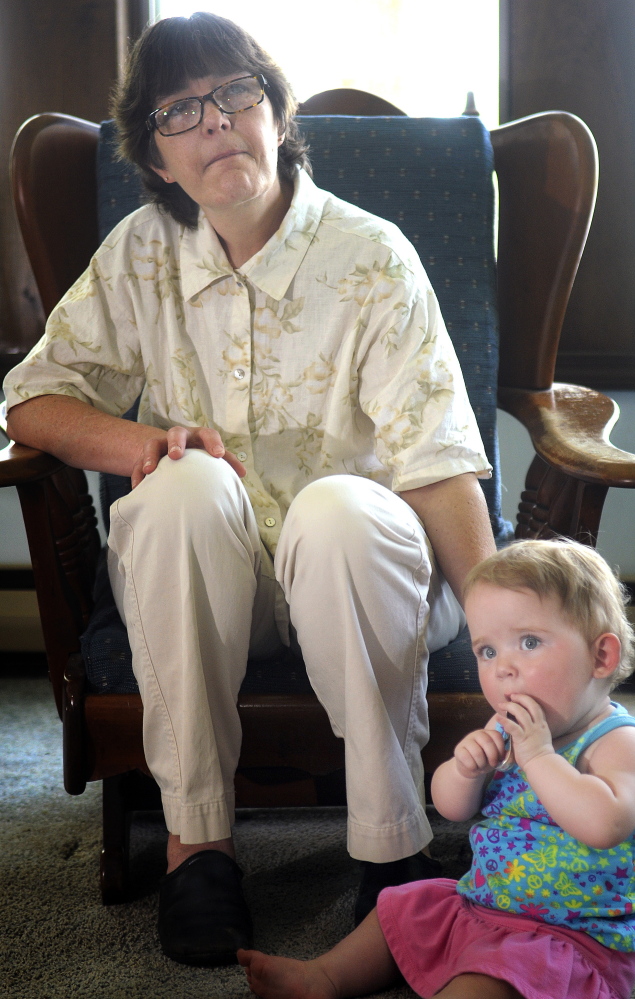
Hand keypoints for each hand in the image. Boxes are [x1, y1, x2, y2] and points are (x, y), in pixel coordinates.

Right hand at [131, 425, 245, 487]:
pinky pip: (137, 463)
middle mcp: (180, 437)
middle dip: (176, 443)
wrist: (175, 452)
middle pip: (176, 433)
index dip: (213, 443)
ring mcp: (161, 445)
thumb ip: (228, 463)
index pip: (208, 434)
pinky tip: (138, 488)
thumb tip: (243, 474)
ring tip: (149, 470)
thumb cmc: (201, 456)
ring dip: (150, 456)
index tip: (217, 454)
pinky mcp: (145, 456)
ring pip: (152, 444)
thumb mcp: (213, 456)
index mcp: (200, 436)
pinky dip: (137, 475)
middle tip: (176, 455)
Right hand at [453, 719, 506, 778]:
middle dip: (492, 756)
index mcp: (488, 734)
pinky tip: (473, 767)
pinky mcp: (458, 749)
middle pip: (487, 742)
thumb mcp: (495, 757)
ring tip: (481, 766)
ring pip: (477, 752)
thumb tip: (507, 753)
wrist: (470, 768)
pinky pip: (467, 758)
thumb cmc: (485, 761)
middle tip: (492, 764)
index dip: (500, 749)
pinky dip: (473, 766)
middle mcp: (477, 734)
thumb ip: (501, 753)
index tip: (500, 758)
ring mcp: (466, 740)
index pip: (497, 736)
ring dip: (481, 764)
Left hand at [495, 694, 554, 769]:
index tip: (516, 696)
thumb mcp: (540, 737)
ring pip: (521, 712)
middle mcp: (537, 725)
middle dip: (519, 697)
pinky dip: (504, 720)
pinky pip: (513, 726)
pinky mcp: (522, 738)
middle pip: (530, 704)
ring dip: (509, 706)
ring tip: (501, 705)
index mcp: (542, 725)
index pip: (536, 706)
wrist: (542, 765)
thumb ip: (533, 729)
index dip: (525, 699)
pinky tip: (498, 717)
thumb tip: (521, 724)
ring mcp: (530, 731)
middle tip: (509, 696)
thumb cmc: (539, 754)